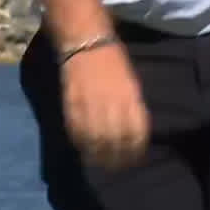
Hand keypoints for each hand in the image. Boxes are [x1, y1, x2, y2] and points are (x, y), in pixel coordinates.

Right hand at [60, 44, 150, 170]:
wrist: (87, 43)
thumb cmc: (113, 61)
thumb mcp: (131, 83)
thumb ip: (132, 108)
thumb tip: (134, 133)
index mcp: (131, 99)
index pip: (137, 134)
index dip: (135, 150)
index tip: (134, 158)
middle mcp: (112, 105)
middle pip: (117, 143)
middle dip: (118, 159)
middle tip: (117, 166)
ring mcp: (91, 107)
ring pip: (96, 143)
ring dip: (99, 157)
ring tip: (100, 163)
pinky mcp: (72, 107)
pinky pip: (77, 134)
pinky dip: (82, 145)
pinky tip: (85, 150)